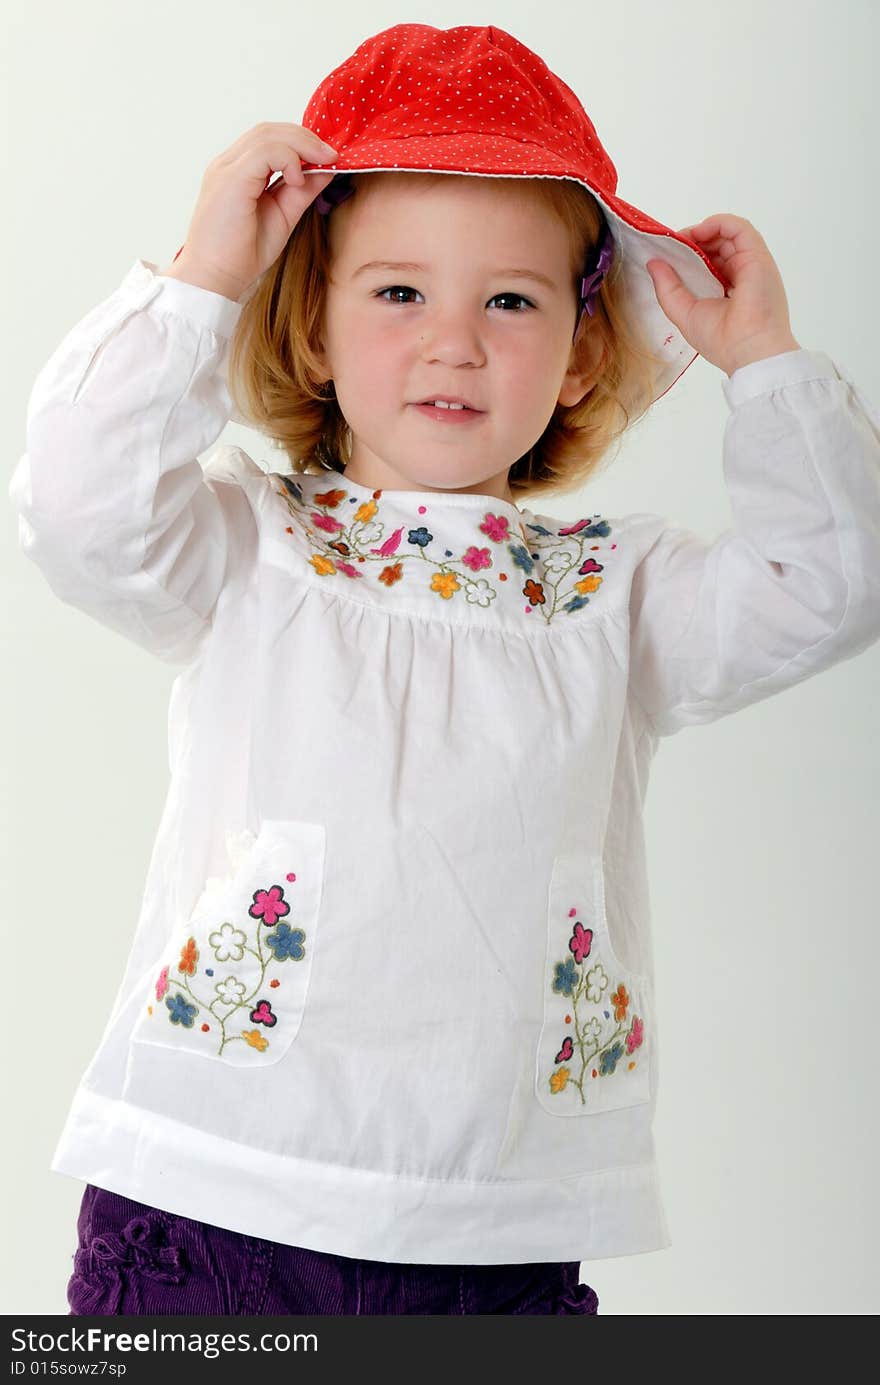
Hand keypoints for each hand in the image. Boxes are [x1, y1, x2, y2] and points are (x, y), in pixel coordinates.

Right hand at [165, 123, 339, 301]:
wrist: (214, 278)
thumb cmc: (242, 254)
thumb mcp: (284, 216)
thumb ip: (302, 191)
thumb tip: (327, 169)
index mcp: (237, 172)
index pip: (269, 139)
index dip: (301, 141)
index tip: (328, 157)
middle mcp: (228, 164)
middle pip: (269, 130)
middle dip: (306, 137)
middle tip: (332, 155)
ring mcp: (226, 169)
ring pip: (268, 134)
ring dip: (302, 144)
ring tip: (323, 162)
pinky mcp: (230, 179)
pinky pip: (265, 151)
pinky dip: (289, 159)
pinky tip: (299, 179)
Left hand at [645, 214, 800, 375]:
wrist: (750, 351)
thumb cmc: (722, 340)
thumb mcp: (684, 312)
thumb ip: (668, 288)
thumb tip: (653, 263)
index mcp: (729, 291)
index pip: (710, 263)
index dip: (690, 255)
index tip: (669, 254)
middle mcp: (742, 276)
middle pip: (718, 247)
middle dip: (694, 242)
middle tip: (672, 244)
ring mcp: (752, 265)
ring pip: (728, 235)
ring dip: (704, 231)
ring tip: (682, 239)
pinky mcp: (758, 256)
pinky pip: (739, 228)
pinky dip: (718, 223)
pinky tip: (699, 231)